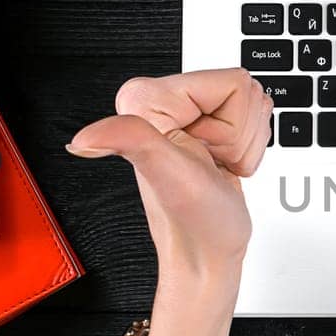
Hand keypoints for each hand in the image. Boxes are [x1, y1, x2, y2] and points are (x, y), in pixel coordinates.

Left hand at [67, 69, 272, 289]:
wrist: (206, 252)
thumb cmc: (193, 222)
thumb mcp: (166, 176)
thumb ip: (129, 141)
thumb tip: (82, 139)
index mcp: (147, 99)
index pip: (232, 83)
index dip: (232, 125)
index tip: (206, 150)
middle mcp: (163, 101)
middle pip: (243, 91)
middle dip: (240, 134)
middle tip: (212, 161)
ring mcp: (188, 114)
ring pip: (252, 104)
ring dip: (245, 143)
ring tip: (216, 165)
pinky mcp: (207, 126)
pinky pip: (253, 118)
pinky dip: (249, 148)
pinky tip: (224, 164)